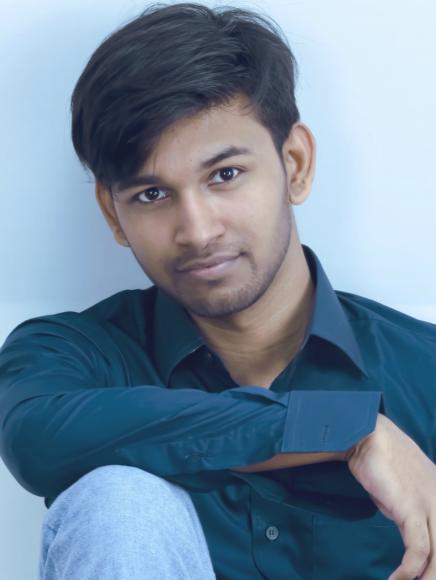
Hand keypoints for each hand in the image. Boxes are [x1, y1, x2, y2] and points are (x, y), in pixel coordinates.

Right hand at [345, 413, 435, 578]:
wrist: (366, 436)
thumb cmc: (380, 463)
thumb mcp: (403, 493)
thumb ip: (412, 517)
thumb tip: (414, 544)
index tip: (426, 576)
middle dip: (435, 573)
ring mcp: (431, 504)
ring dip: (427, 578)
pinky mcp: (411, 508)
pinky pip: (418, 549)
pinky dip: (409, 570)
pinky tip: (397, 579)